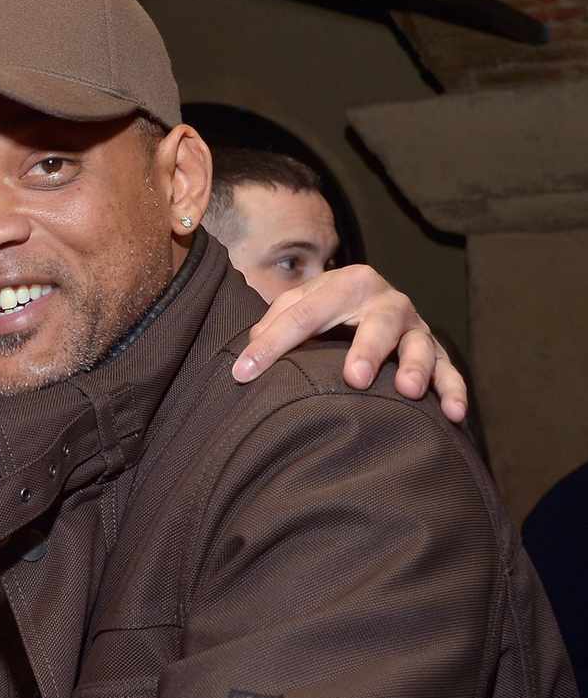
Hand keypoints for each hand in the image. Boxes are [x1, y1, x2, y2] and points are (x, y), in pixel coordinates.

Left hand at [231, 264, 467, 422]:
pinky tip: (453, 414)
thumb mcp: (299, 306)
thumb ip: (274, 325)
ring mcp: (414, 327)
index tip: (244, 374)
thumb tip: (248, 355)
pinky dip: (454, 390)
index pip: (304, 314)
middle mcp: (386, 301)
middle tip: (355, 378)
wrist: (369, 300)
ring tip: (408, 391)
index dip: (272, 345)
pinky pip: (449, 370)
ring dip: (416, 367)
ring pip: (420, 345)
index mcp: (346, 283)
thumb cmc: (326, 310)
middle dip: (368, 350)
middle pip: (378, 324)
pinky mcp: (435, 351)